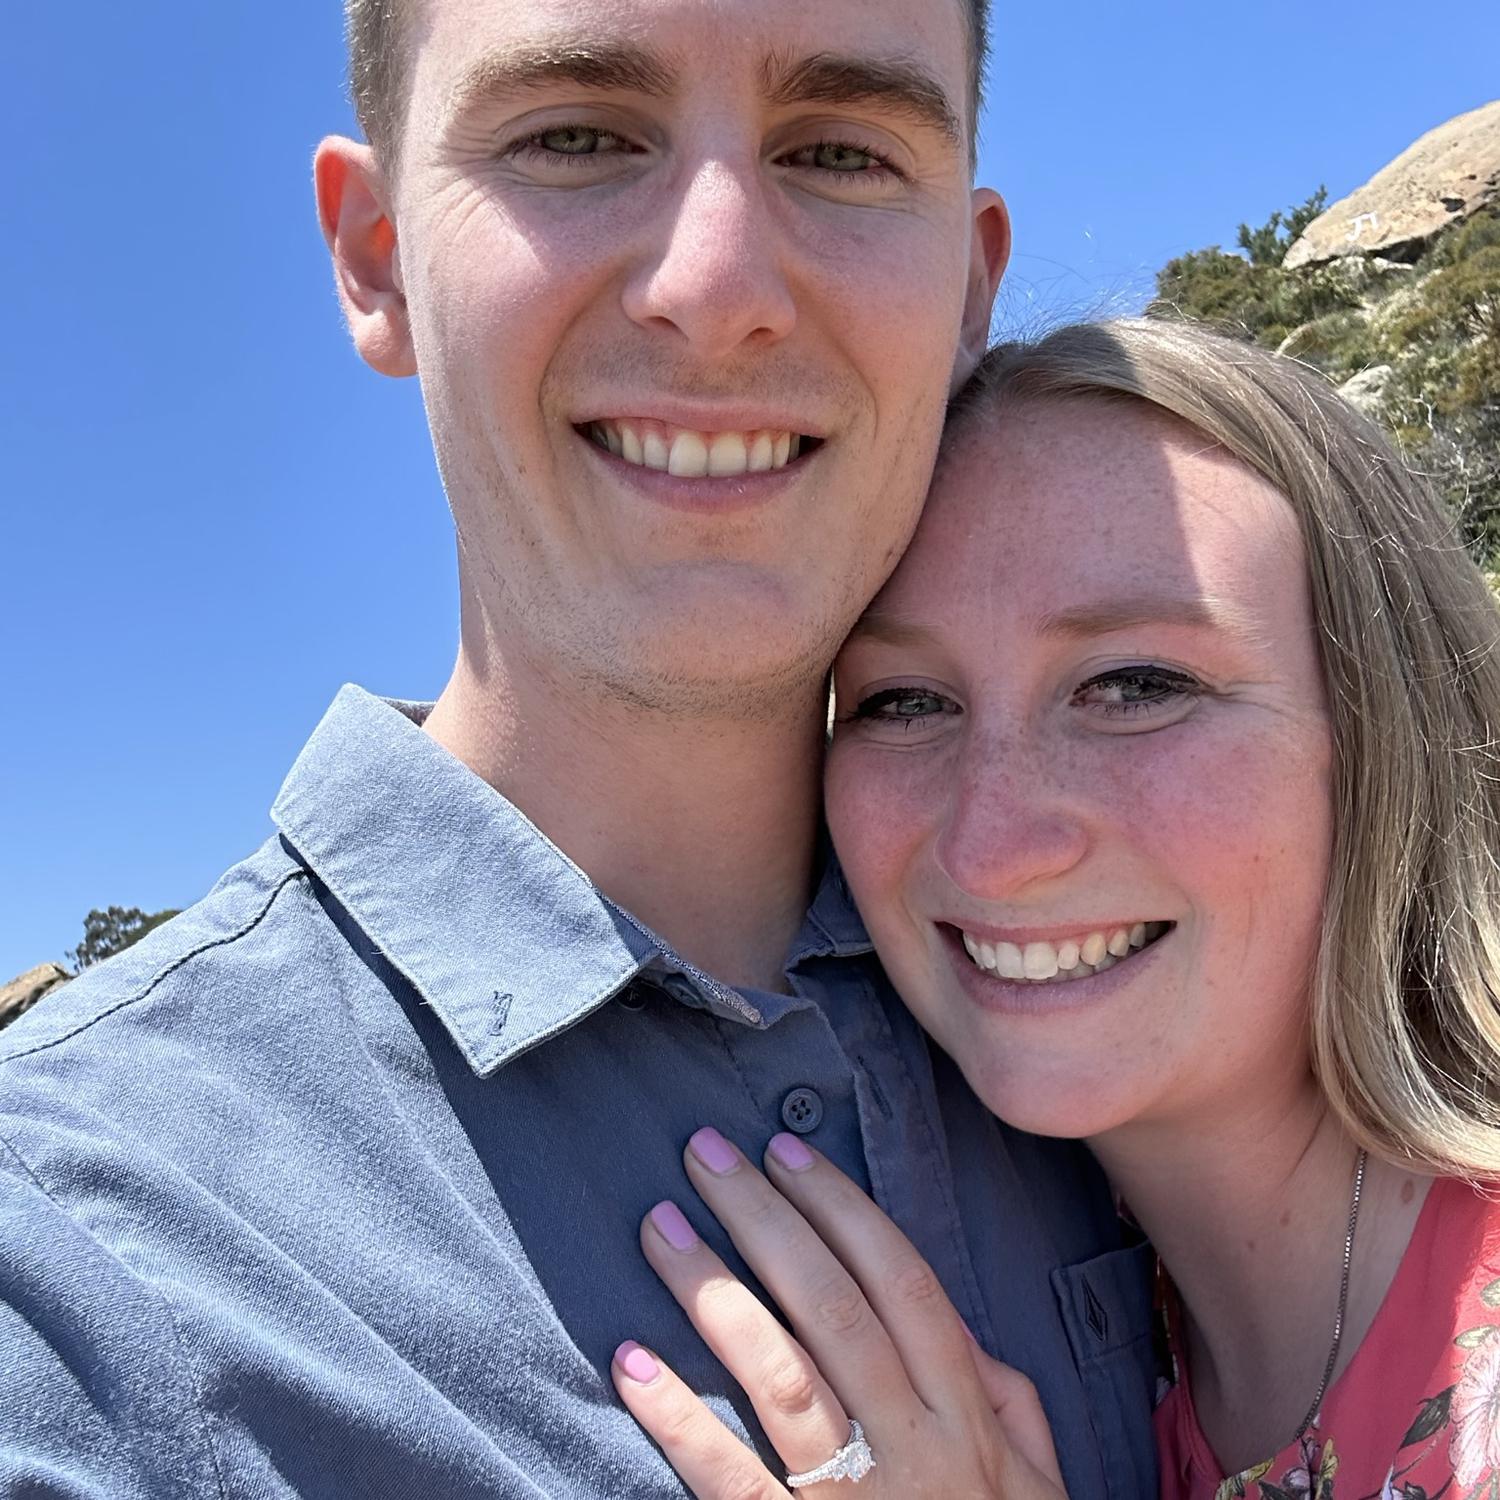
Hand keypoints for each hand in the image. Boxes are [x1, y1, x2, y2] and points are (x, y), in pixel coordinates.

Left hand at [612, 1127, 1067, 1498]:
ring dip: (714, 1294)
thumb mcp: (1038, 1477)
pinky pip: (734, 1482)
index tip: (784, 1150)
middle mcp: (915, 1445)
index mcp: (966, 1413)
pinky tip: (631, 1362)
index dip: (840, 1208)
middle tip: (704, 1154)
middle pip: (833, 1308)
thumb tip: (959, 1329)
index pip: (901, 1281)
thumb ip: (1006, 1396)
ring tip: (660, 1227)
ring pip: (782, 1377)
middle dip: (765, 1220)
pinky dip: (680, 1420)